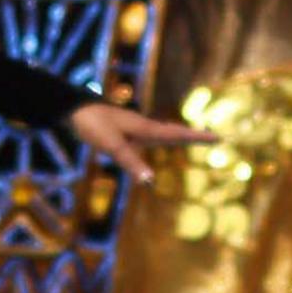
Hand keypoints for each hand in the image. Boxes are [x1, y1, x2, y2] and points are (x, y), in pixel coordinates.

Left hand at [69, 102, 214, 179]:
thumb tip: (150, 182)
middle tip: (213, 138)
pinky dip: (161, 139)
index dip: (198, 137)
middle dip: (193, 136)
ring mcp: (133, 128)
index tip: (218, 137)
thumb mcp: (112, 146)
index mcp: (145, 128)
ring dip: (178, 136)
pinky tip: (155, 142)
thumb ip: (131, 163)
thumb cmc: (93, 124)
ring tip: (193, 139)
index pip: (177, 134)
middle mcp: (143, 127)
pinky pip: (149, 137)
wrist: (73, 110)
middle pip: (174, 132)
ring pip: (162, 133)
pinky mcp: (124, 131)